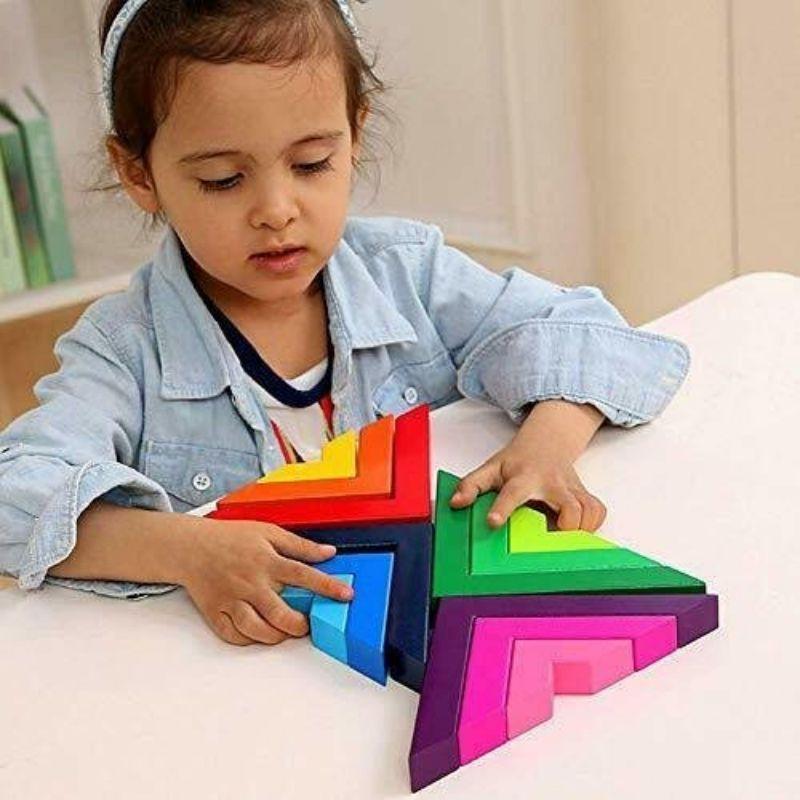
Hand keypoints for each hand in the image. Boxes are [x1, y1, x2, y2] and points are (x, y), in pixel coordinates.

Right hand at [180, 518, 353, 645]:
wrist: (191, 546)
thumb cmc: (231, 538)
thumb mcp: (268, 532)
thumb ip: (300, 545)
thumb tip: (328, 553)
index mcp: (266, 560)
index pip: (303, 574)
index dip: (327, 586)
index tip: (346, 595)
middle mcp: (250, 582)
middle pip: (280, 612)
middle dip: (299, 625)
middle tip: (306, 624)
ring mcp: (232, 599)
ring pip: (257, 629)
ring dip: (276, 636)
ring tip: (284, 630)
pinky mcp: (216, 612)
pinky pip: (234, 635)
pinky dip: (248, 639)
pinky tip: (258, 632)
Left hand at [449, 448, 606, 531]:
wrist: (547, 442)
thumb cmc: (517, 461)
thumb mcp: (491, 468)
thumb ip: (471, 485)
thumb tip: (455, 503)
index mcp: (523, 477)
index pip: (512, 492)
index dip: (502, 508)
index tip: (492, 522)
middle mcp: (552, 483)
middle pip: (568, 506)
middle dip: (564, 526)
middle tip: (550, 540)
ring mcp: (571, 489)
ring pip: (587, 511)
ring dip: (579, 529)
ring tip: (562, 536)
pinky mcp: (585, 495)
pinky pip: (597, 512)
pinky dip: (592, 523)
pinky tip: (576, 529)